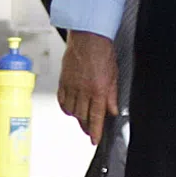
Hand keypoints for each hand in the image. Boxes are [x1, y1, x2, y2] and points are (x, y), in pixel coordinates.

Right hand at [57, 30, 118, 144]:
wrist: (88, 36)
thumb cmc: (102, 51)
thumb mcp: (114, 75)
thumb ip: (112, 95)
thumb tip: (112, 110)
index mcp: (98, 90)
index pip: (96, 117)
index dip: (95, 131)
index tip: (94, 140)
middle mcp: (83, 90)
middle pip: (82, 116)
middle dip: (86, 127)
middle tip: (89, 131)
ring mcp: (71, 86)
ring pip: (71, 110)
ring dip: (77, 118)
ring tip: (81, 120)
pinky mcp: (63, 80)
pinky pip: (62, 100)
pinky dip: (65, 107)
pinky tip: (69, 109)